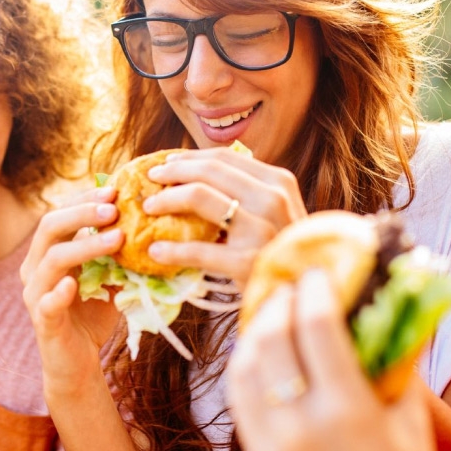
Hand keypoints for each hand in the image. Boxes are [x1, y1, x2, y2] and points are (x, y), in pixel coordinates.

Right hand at [20, 186, 123, 388]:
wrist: (77, 363)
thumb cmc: (92, 316)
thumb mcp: (108, 278)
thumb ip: (117, 254)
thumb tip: (147, 224)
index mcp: (47, 252)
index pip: (60, 213)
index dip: (84, 199)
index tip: (114, 189)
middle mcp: (34, 268)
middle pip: (50, 227)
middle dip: (82, 213)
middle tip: (114, 208)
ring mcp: (35, 294)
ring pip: (52, 259)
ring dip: (85, 245)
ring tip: (117, 238)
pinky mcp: (42, 320)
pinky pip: (46, 302)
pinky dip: (59, 291)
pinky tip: (75, 284)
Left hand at [142, 148, 306, 287]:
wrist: (302, 293)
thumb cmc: (280, 249)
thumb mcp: (274, 211)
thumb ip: (246, 190)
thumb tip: (192, 169)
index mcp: (278, 181)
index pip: (224, 158)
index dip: (189, 158)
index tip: (165, 163)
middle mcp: (272, 199)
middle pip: (208, 171)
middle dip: (172, 172)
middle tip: (150, 180)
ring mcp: (262, 230)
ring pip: (200, 197)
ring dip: (166, 200)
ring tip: (148, 209)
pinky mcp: (248, 262)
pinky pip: (198, 250)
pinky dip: (171, 250)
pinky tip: (155, 251)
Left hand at [228, 270, 439, 450]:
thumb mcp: (410, 427)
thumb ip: (396, 368)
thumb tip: (384, 309)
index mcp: (350, 413)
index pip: (317, 329)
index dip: (313, 290)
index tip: (318, 271)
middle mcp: (302, 425)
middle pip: (272, 339)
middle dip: (279, 301)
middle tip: (291, 282)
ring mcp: (272, 442)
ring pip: (244, 364)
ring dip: (255, 327)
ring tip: (274, 309)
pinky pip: (237, 394)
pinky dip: (244, 360)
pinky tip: (260, 346)